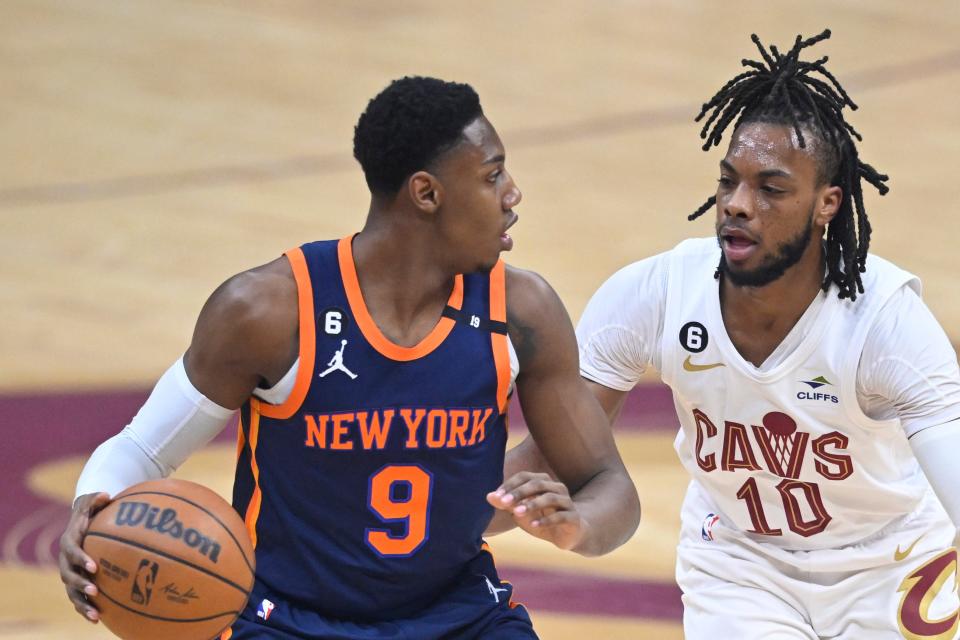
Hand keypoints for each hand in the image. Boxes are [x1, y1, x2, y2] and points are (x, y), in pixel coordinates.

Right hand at [58, 492, 110, 622]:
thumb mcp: (92, 501)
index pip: (72, 551)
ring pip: (71, 591)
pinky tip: (98, 619)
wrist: (81, 522)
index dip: (80, 559)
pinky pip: (78, 598)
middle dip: (80, 584)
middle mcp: (65, 560)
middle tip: (95, 590)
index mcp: (69, 541)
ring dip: (82, 603)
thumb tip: (106, 495)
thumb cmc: (90, 510)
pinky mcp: (76, 582)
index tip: (94, 566)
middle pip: (68, 575)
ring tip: (95, 614)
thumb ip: (96, 499)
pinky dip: (86, 608)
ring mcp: (70, 573)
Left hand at [486, 471, 586, 550]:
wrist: (568, 535)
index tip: (497, 496)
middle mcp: (556, 488)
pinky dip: (546, 520)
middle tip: (504, 502)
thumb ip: (507, 504)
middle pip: (537, 484)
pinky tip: (533, 525)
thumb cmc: (541, 519)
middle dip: (519, 492)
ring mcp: (567, 502)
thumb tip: (489, 496)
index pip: (525, 476)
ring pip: (550, 498)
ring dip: (532, 504)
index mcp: (543, 482)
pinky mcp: (573, 517)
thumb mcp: (521, 513)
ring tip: (517, 512)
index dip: (510, 484)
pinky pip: (560, 516)